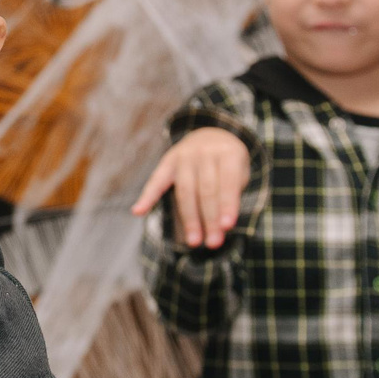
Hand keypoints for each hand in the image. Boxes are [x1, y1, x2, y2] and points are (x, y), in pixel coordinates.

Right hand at [129, 128, 251, 247]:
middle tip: (213, 243)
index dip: (228, 205)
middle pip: (206, 190)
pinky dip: (147, 196)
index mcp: (228, 153)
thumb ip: (232, 195)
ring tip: (194, 242)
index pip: (228, 182)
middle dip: (209, 218)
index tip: (227, 227)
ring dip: (190, 219)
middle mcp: (204, 151)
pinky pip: (156, 180)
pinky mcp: (167, 161)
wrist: (212, 134)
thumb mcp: (240, 172)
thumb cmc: (229, 164)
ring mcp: (184, 155)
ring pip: (185, 191)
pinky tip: (138, 211)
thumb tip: (221, 228)